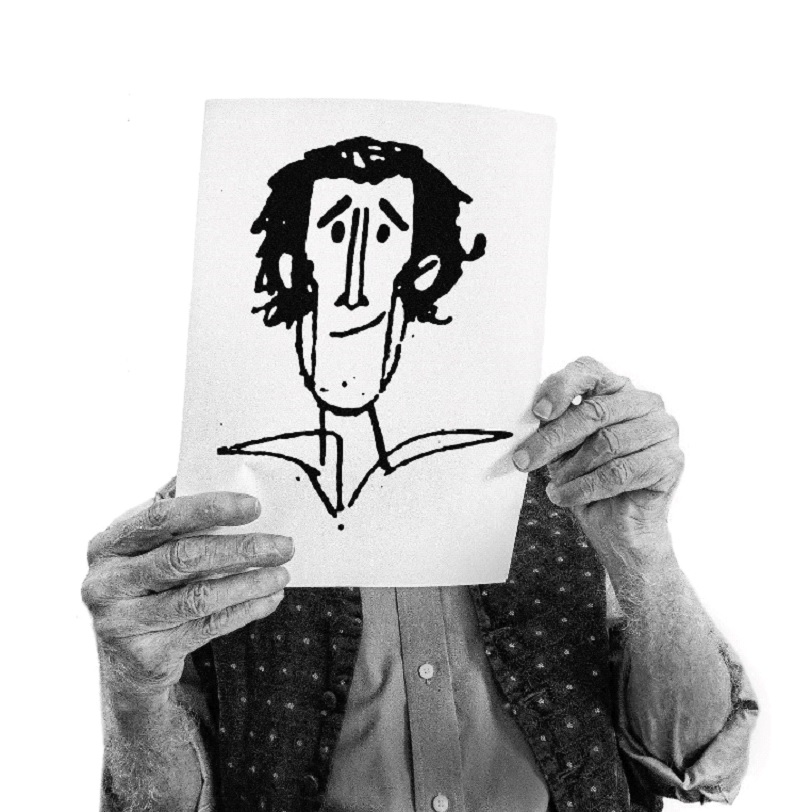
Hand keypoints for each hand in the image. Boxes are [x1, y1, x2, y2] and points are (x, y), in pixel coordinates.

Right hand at [82, 490, 292, 703]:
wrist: (123, 665)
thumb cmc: (146, 588)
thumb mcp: (147, 551)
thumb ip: (175, 515)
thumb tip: (222, 475)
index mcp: (108, 545)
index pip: (161, 518)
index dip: (209, 509)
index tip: (254, 506)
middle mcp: (106, 583)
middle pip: (182, 558)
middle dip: (241, 549)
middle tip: (284, 545)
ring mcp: (121, 623)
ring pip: (199, 597)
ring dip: (249, 583)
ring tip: (282, 573)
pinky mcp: (145, 655)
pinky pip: (207, 627)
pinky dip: (245, 611)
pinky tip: (270, 599)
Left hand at [512, 357, 683, 564]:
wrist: (621, 529)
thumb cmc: (588, 481)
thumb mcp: (563, 448)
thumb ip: (553, 426)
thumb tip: (532, 417)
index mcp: (615, 388)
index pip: (587, 370)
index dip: (560, 388)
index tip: (538, 413)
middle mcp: (644, 401)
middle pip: (594, 412)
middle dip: (553, 439)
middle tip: (523, 460)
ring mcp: (663, 429)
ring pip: (606, 443)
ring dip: (572, 469)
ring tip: (555, 486)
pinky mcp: (671, 460)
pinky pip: (620, 472)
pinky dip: (585, 487)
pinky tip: (566, 496)